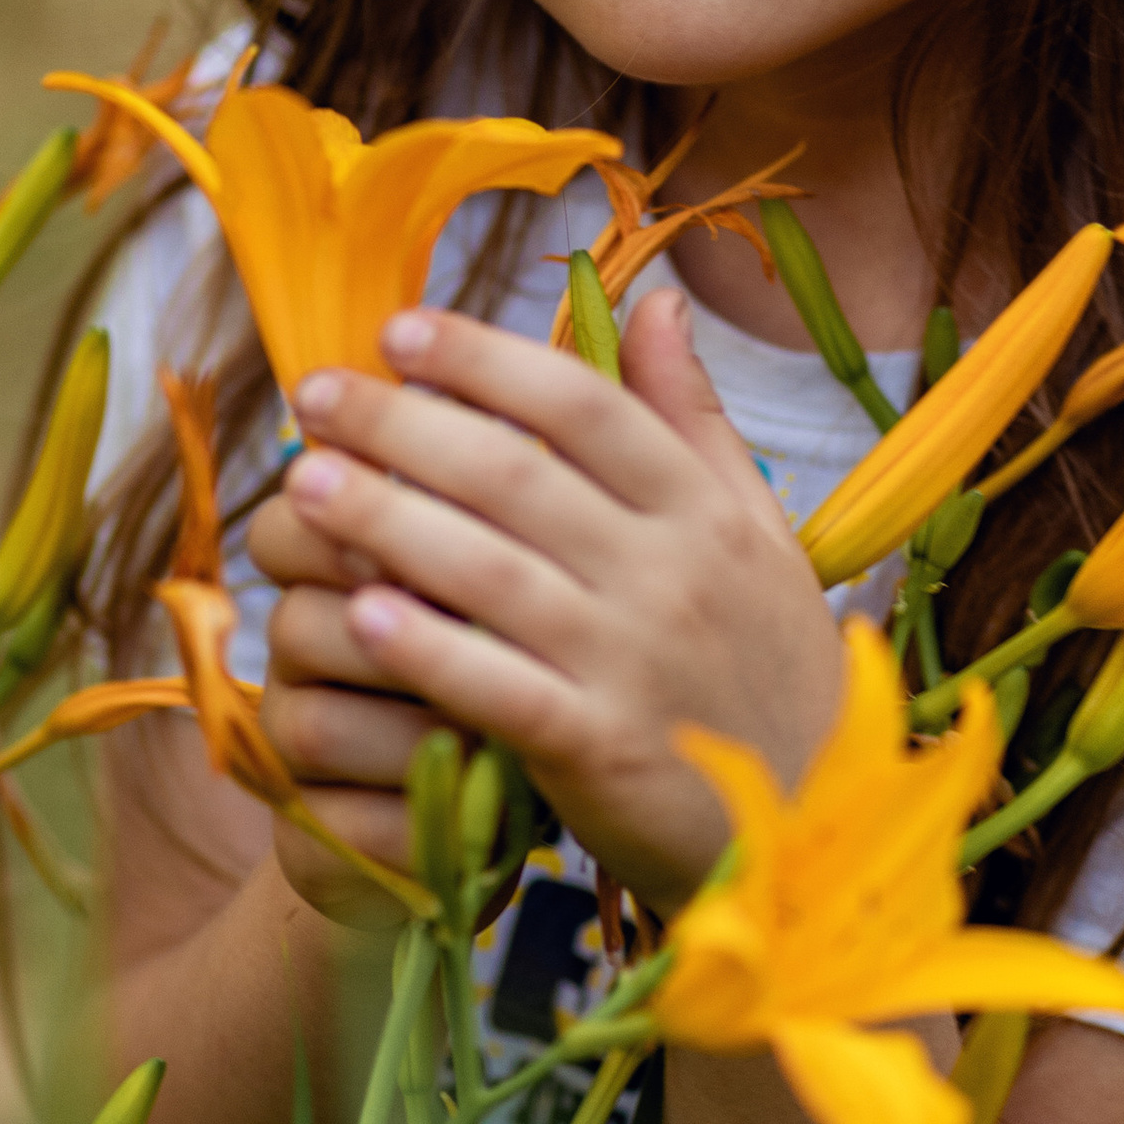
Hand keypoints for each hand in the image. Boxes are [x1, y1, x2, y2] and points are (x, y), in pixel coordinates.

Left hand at [278, 293, 847, 913]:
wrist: (819, 825)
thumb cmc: (768, 669)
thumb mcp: (756, 532)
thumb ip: (695, 419)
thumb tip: (660, 298)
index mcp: (704, 511)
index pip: (585, 406)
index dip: (487, 360)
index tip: (400, 331)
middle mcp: (671, 574)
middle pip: (519, 477)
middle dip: (407, 427)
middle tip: (315, 397)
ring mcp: (635, 662)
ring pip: (495, 574)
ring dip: (391, 523)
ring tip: (305, 486)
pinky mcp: (604, 751)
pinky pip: (504, 691)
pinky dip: (432, 653)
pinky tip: (361, 616)